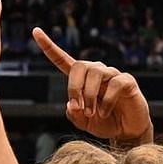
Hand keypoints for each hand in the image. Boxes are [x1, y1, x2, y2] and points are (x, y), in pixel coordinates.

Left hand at [32, 28, 153, 144]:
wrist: (126, 132)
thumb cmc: (104, 123)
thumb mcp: (83, 122)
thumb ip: (73, 114)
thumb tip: (71, 104)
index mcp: (81, 79)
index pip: (63, 59)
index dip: (49, 47)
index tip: (35, 31)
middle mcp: (96, 72)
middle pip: (79, 65)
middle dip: (74, 87)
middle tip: (77, 107)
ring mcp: (112, 75)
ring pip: (96, 73)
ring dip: (89, 96)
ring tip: (91, 113)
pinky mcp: (127, 81)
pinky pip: (114, 84)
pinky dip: (106, 102)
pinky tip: (105, 113)